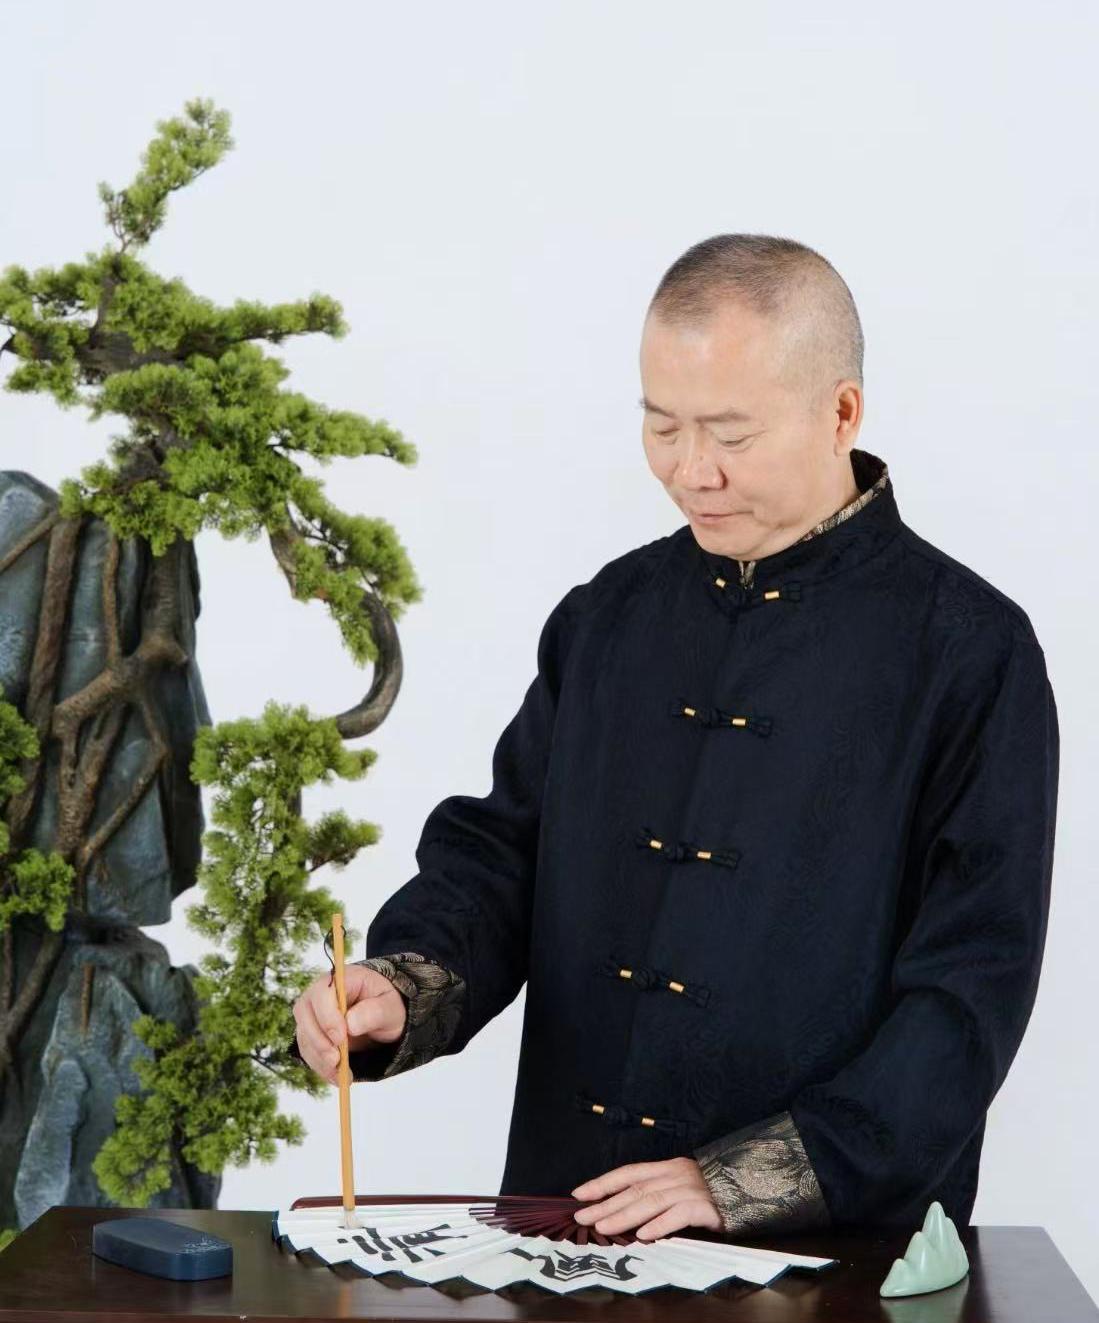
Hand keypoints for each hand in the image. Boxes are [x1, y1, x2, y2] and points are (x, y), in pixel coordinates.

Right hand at [292, 964, 406, 1084]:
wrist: (383, 1015)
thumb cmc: (387, 1004)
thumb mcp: (390, 1007)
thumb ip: (374, 1012)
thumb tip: (350, 1023)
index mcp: (341, 979)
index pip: (322, 992)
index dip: (327, 1016)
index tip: (341, 1038)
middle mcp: (320, 993)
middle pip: (305, 1013)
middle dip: (319, 1040)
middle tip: (336, 1061)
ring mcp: (312, 1014)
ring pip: (304, 1036)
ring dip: (319, 1058)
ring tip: (341, 1075)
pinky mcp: (311, 1033)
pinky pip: (308, 1051)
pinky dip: (321, 1067)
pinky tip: (337, 1077)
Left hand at [571, 1157, 722, 1239]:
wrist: (751, 1192)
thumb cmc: (711, 1195)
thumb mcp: (679, 1189)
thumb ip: (656, 1196)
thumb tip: (620, 1212)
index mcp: (667, 1168)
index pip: (628, 1173)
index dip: (602, 1182)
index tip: (579, 1194)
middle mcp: (676, 1174)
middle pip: (635, 1189)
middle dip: (606, 1204)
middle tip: (583, 1217)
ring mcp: (691, 1189)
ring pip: (652, 1200)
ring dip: (624, 1215)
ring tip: (604, 1227)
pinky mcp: (707, 1207)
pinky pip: (680, 1214)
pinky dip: (660, 1224)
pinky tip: (644, 1235)